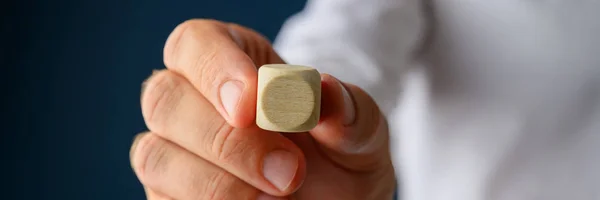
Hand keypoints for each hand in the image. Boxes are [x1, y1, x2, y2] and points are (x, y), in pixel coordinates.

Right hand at [130, 19, 394, 199]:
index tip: (252, 105)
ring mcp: (172, 150)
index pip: (195, 43)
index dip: (215, 68)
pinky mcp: (168, 195)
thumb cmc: (339, 153)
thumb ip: (347, 111)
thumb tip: (325, 91)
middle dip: (226, 140)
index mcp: (233, 61)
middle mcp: (190, 101)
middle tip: (287, 172)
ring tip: (279, 198)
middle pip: (165, 99)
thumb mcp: (360, 131)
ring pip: (156, 156)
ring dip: (216, 185)